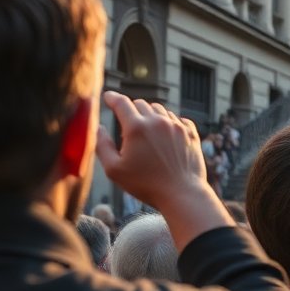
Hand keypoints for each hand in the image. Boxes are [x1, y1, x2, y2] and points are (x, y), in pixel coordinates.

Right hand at [96, 91, 208, 210]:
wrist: (182, 194)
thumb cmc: (145, 185)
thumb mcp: (114, 170)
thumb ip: (102, 146)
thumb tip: (99, 128)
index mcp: (137, 127)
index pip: (121, 103)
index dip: (112, 98)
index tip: (108, 97)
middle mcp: (157, 121)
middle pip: (140, 104)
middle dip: (131, 110)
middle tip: (128, 124)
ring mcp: (176, 126)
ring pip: (159, 110)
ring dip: (150, 115)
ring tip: (147, 131)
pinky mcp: (190, 133)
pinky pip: (177, 119)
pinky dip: (169, 122)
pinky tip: (165, 134)